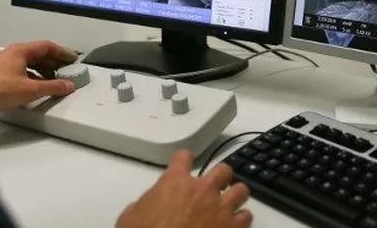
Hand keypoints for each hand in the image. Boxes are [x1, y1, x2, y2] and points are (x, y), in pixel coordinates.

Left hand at [0, 41, 78, 123]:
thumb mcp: (31, 89)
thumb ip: (52, 87)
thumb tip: (66, 85)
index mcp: (20, 51)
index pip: (47, 46)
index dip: (62, 52)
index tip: (72, 58)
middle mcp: (12, 55)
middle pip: (40, 54)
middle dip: (55, 62)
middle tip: (67, 69)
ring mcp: (6, 66)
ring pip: (31, 64)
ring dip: (45, 71)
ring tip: (55, 80)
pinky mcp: (2, 77)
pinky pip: (24, 73)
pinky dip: (35, 78)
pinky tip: (38, 88)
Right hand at [116, 150, 251, 227]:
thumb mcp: (130, 217)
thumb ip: (141, 205)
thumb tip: (140, 208)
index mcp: (175, 182)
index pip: (183, 157)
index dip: (184, 160)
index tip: (185, 162)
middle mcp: (202, 189)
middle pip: (222, 169)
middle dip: (220, 177)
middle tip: (215, 186)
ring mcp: (220, 207)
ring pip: (241, 190)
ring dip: (236, 195)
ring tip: (230, 203)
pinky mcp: (232, 227)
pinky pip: (247, 217)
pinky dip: (242, 219)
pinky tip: (235, 224)